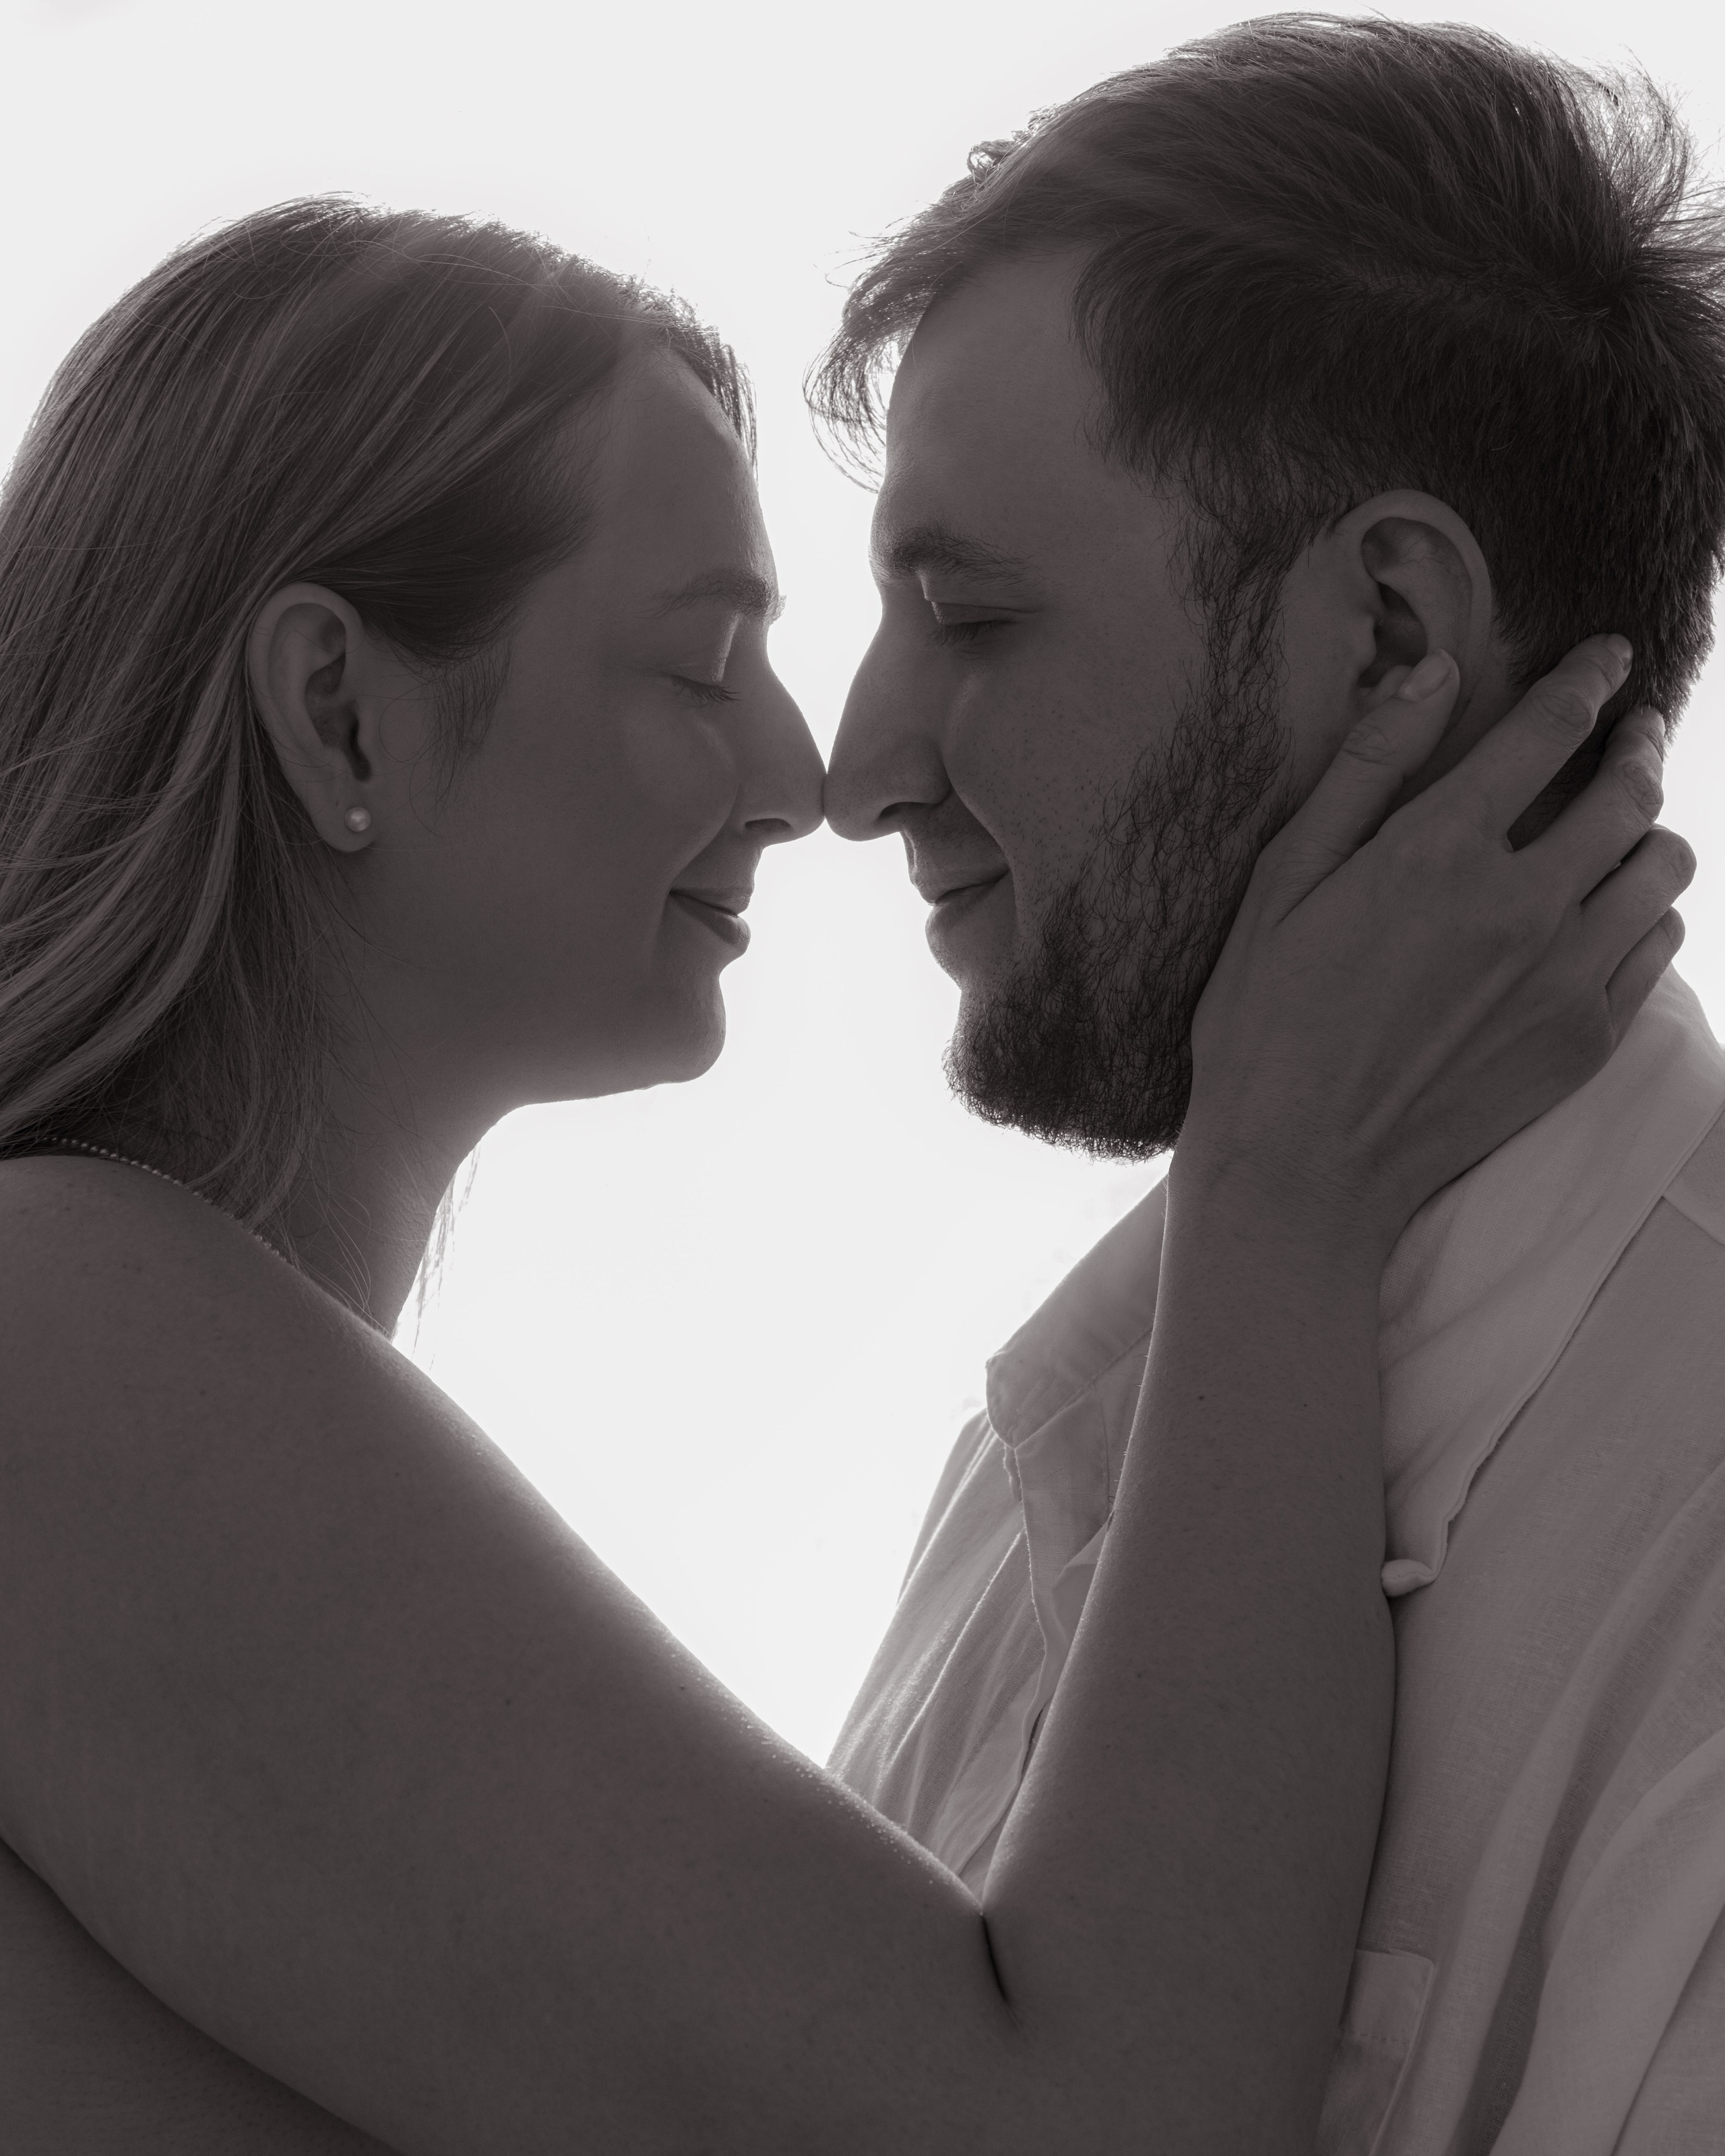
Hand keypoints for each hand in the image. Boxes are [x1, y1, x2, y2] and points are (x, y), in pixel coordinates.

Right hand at [1180, 635, 1694, 1260]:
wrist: (1302, 1171)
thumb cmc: (1267, 1022)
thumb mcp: (1282, 881)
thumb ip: (1365, 770)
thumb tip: (1433, 672)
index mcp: (1438, 850)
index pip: (1549, 730)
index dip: (1587, 681)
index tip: (1606, 661)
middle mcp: (1522, 904)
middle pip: (1629, 793)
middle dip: (1638, 745)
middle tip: (1631, 733)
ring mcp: (1566, 977)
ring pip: (1662, 869)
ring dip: (1650, 832)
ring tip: (1622, 829)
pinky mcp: (1586, 1040)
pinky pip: (1659, 947)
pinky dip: (1649, 914)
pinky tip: (1610, 915)